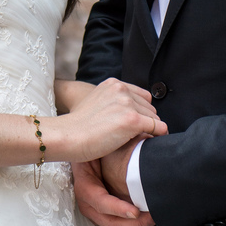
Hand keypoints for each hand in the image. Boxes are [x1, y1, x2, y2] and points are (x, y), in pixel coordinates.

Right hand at [48, 78, 165, 162]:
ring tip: (133, 139)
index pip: (143, 97)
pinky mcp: (132, 120)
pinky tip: (152, 141)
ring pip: (154, 118)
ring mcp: (127, 104)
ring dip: (148, 130)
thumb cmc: (78, 127)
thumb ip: (112, 102)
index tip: (132, 124)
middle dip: (144, 121)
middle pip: (150, 108)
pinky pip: (159, 127)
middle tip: (130, 135)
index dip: (140, 112)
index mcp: (114, 84)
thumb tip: (129, 112)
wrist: (66, 137)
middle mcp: (122, 90)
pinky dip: (159, 135)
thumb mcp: (95, 102)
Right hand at [71, 136, 152, 225]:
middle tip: (153, 216)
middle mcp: (88, 203)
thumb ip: (117, 146)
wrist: (86, 157)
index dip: (117, 208)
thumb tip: (142, 137)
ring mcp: (97, 211)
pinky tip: (148, 216)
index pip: (100, 202)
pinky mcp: (105, 215)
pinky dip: (135, 225)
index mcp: (85, 186)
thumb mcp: (100, 147)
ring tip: (154, 216)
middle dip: (135, 224)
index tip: (135, 211)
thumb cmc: (94, 152)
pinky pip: (121, 225)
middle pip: (111, 223)